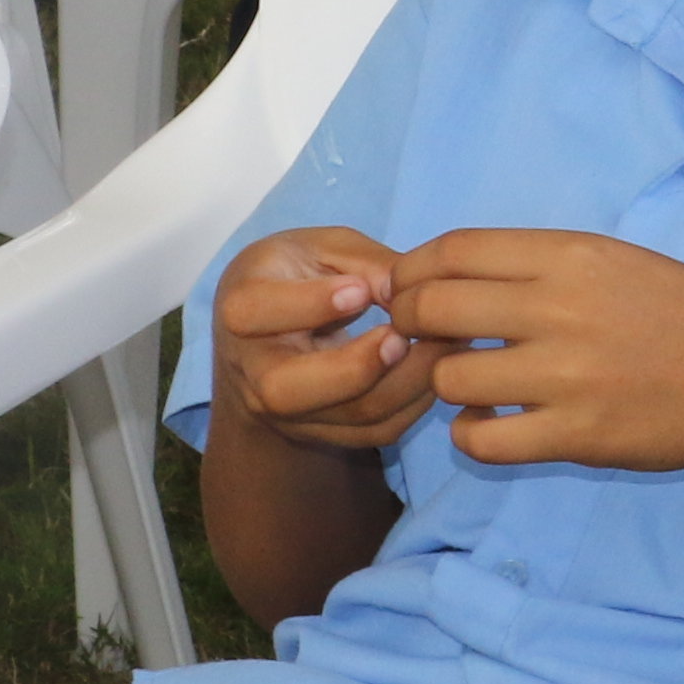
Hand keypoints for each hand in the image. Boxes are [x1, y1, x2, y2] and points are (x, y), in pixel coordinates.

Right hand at [212, 226, 441, 455]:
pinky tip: (438, 368)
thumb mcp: (321, 249)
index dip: (310, 304)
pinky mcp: (324, 434)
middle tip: (400, 337)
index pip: (256, 313)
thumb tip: (408, 292)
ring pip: (347, 416)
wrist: (267, 336)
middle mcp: (252, 370)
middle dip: (355, 367)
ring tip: (442, 343)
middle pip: (286, 390)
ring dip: (406, 383)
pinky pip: (377, 432)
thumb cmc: (296, 276)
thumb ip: (364, 262)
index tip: (360, 290)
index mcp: (241, 307)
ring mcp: (285, 413)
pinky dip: (417, 402)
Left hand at [380, 229, 683, 479]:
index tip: (405, 288)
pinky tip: (489, 426)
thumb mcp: (619, 260)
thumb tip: (452, 271)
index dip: (411, 270)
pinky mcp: (576, 436)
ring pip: (451, 378)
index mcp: (572, 255)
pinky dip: (471, 435)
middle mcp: (562, 309)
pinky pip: (483, 441)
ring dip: (446, 383)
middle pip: (435, 308)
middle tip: (418, 339)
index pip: (453, 250)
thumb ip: (541, 264)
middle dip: (410, 323)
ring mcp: (567, 377)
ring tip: (471, 385)